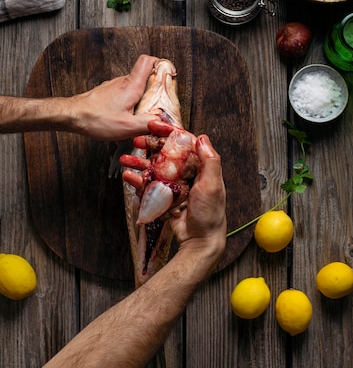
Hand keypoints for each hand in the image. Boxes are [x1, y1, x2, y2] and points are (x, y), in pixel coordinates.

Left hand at [69, 55, 159, 139]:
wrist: (72, 116)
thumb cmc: (96, 119)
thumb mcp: (127, 127)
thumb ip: (148, 124)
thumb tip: (164, 124)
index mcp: (131, 85)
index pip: (148, 61)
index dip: (160, 64)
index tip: (168, 75)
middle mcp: (123, 81)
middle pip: (144, 73)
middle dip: (155, 84)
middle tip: (160, 100)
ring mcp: (114, 86)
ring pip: (134, 83)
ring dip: (142, 93)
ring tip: (144, 110)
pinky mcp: (107, 92)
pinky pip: (124, 91)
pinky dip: (130, 99)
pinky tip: (128, 114)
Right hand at [122, 129, 226, 262]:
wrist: (200, 241)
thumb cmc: (210, 214)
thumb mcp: (212, 185)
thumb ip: (210, 161)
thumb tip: (202, 137)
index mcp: (199, 166)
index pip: (183, 142)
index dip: (168, 132)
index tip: (153, 125)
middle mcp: (186, 173)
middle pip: (165, 154)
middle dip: (149, 146)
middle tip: (135, 141)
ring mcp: (174, 185)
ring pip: (154, 169)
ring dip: (139, 164)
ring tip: (125, 161)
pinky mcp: (164, 198)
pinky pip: (149, 187)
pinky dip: (138, 182)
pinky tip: (129, 178)